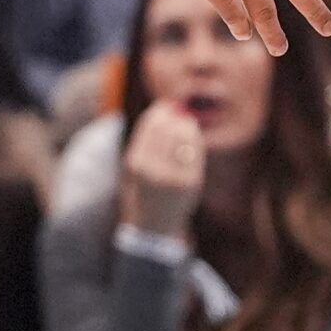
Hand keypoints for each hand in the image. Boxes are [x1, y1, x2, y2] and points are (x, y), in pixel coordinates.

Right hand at [120, 100, 206, 237]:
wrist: (154, 225)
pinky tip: (193, 137)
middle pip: (168, 129)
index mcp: (137, 164)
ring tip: (186, 123)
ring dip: (187, 125)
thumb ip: (146, 138)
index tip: (165, 106)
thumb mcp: (135, 165)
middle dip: (175, 116)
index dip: (160, 111)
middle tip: (179, 110)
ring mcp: (174, 177)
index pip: (151, 126)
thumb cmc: (143, 189)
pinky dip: (195, 140)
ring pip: (184, 137)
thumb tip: (165, 106)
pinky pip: (196, 152)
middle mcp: (154, 170)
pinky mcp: (191, 182)